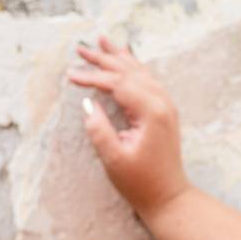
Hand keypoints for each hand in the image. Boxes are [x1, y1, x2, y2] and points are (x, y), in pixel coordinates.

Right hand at [66, 34, 189, 221]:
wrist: (169, 197)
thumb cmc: (141, 182)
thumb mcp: (114, 159)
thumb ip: (99, 130)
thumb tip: (87, 104)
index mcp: (151, 112)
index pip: (118, 84)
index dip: (93, 78)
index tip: (71, 76)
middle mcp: (162, 103)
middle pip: (130, 72)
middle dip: (105, 59)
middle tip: (81, 48)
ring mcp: (166, 106)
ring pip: (141, 72)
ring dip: (120, 58)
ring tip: (103, 42)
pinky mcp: (164, 112)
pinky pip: (148, 81)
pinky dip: (134, 68)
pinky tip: (126, 60)